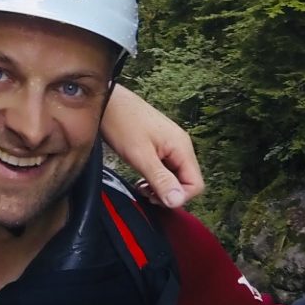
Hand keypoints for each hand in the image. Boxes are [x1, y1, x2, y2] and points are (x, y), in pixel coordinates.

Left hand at [101, 84, 203, 207]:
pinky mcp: (160, 147)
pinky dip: (155, 179)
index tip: (157, 198)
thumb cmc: (122, 123)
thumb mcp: (141, 157)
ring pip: (175, 177)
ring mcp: (171, 146)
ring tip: (142, 186)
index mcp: (182, 148)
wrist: (108, 103)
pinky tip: (142, 178)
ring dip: (160, 187)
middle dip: (168, 193)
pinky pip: (166, 170)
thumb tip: (177, 201)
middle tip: (146, 193)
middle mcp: (181, 147)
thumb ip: (161, 180)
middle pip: (187, 182)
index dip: (179, 197)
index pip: (196, 184)